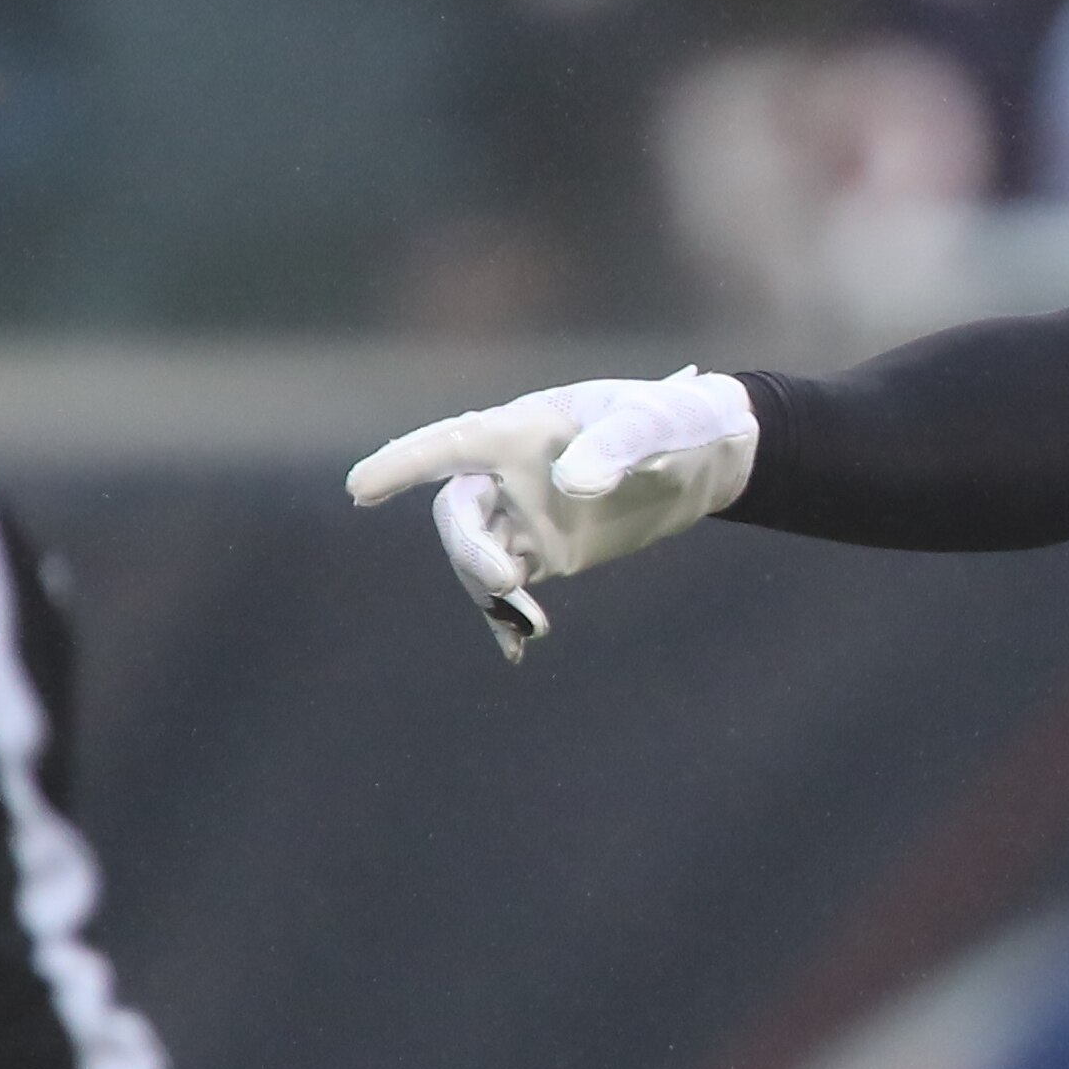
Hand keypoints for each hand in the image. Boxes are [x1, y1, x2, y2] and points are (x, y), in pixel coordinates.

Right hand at [345, 369, 758, 660]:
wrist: (709, 456)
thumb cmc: (678, 420)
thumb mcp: (655, 424)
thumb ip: (616, 447)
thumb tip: (571, 485)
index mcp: (523, 428)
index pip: (451, 444)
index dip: (403, 463)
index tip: (360, 489)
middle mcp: (509, 472)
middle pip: (459, 513)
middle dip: (468, 550)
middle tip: (506, 582)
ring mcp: (524, 514)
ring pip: (476, 555)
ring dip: (488, 590)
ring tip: (530, 624)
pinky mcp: (546, 551)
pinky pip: (507, 587)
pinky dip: (505, 617)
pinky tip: (516, 648)